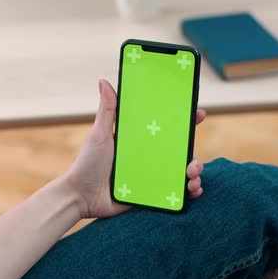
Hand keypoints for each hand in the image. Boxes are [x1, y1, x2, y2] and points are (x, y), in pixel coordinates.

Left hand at [63, 79, 205, 218]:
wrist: (80, 197)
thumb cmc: (86, 164)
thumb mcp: (99, 135)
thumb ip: (106, 111)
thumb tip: (103, 81)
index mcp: (138, 141)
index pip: (165, 127)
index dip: (183, 120)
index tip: (197, 112)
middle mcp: (147, 157)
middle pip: (179, 150)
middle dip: (192, 150)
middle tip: (193, 154)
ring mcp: (150, 176)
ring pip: (181, 171)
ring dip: (195, 171)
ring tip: (192, 175)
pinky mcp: (150, 195)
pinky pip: (174, 193)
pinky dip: (188, 191)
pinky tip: (191, 190)